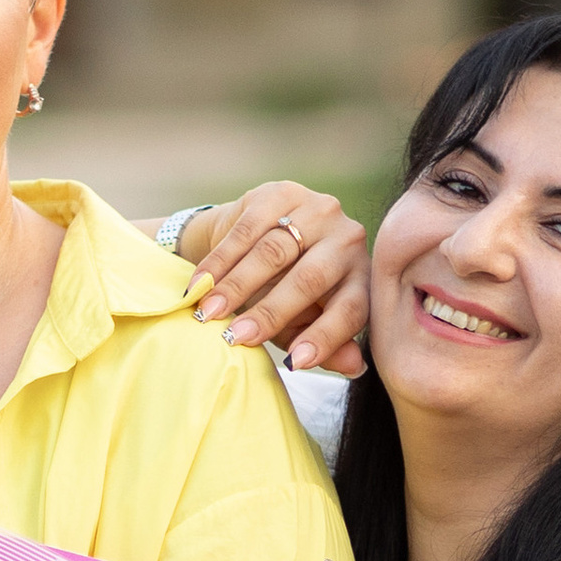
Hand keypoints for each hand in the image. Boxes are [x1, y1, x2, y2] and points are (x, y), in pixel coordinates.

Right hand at [183, 183, 368, 369]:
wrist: (258, 239)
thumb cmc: (284, 292)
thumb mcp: (304, 322)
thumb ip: (326, 344)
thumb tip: (354, 368)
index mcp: (361, 276)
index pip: (351, 309)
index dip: (324, 338)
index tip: (294, 363)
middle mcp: (348, 239)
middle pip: (310, 279)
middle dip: (270, 312)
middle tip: (235, 338)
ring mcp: (317, 210)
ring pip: (273, 253)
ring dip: (236, 286)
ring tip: (209, 314)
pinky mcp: (281, 193)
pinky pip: (246, 231)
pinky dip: (219, 262)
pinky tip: (199, 285)